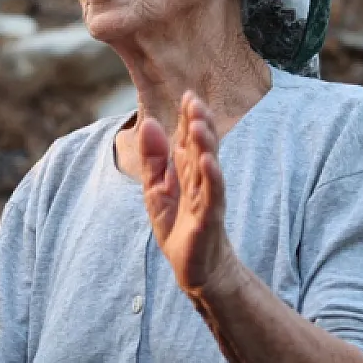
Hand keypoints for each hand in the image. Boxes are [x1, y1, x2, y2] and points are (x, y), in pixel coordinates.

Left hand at [139, 91, 241, 298]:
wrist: (196, 268)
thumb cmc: (178, 227)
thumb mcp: (156, 189)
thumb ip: (153, 158)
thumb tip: (150, 123)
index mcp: (187, 171)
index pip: (189, 139)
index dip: (189, 118)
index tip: (187, 94)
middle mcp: (201, 181)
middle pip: (201, 148)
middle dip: (198, 124)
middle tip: (194, 100)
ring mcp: (207, 199)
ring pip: (208, 167)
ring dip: (205, 145)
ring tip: (199, 124)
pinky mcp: (209, 219)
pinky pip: (213, 196)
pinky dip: (212, 178)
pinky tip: (208, 161)